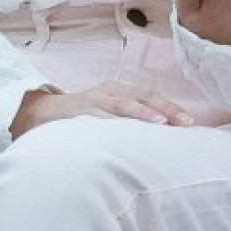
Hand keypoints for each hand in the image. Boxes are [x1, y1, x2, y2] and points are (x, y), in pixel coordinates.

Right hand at [10, 81, 193, 138]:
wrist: (39, 113)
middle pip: (140, 97)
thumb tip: (162, 138)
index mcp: (118, 92)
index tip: (190, 122)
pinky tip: (120, 133)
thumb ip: (130, 124)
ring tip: (159, 122)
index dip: (169, 107)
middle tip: (184, 122)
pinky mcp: (75, 113)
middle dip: (163, 109)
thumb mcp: (108, 115)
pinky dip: (108, 123)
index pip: (149, 96)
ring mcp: (91, 101)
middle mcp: (108, 93)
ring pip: (120, 105)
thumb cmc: (82, 118)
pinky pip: (94, 117)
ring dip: (140, 113)